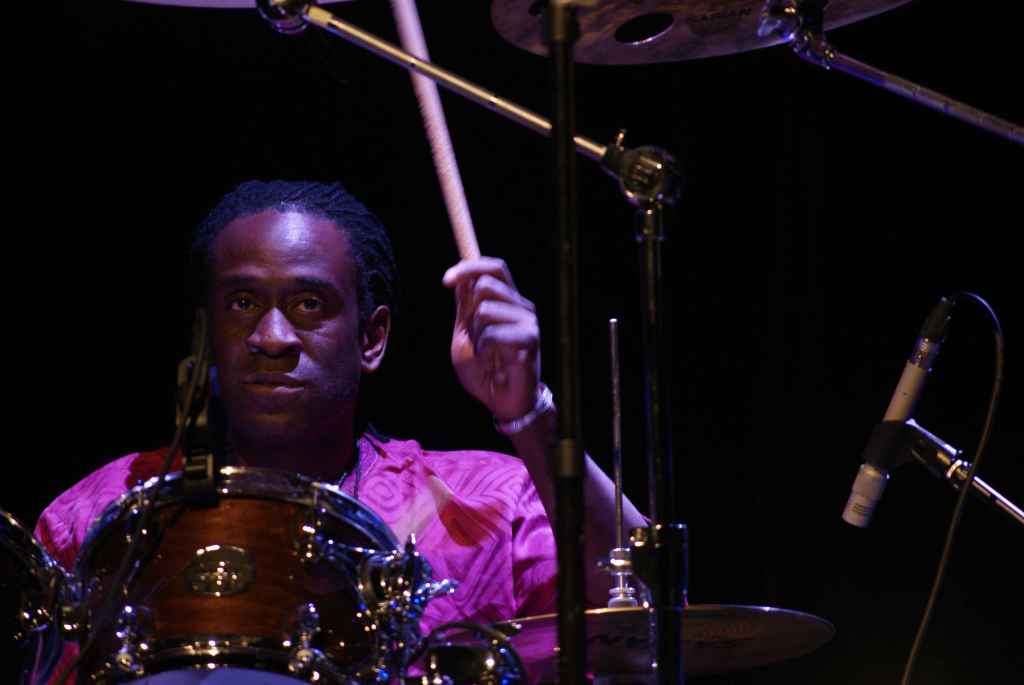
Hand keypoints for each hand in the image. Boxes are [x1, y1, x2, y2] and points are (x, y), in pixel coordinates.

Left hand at [442, 257, 540, 421]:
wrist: (501, 403)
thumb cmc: (483, 371)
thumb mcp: (466, 335)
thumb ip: (465, 308)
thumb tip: (462, 278)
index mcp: (507, 302)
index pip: (494, 267)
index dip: (468, 267)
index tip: (445, 281)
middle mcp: (521, 306)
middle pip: (486, 283)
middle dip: (469, 312)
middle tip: (476, 339)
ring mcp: (528, 321)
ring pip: (485, 310)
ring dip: (476, 336)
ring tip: (487, 355)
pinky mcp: (531, 339)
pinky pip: (493, 335)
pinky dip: (484, 351)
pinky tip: (494, 365)